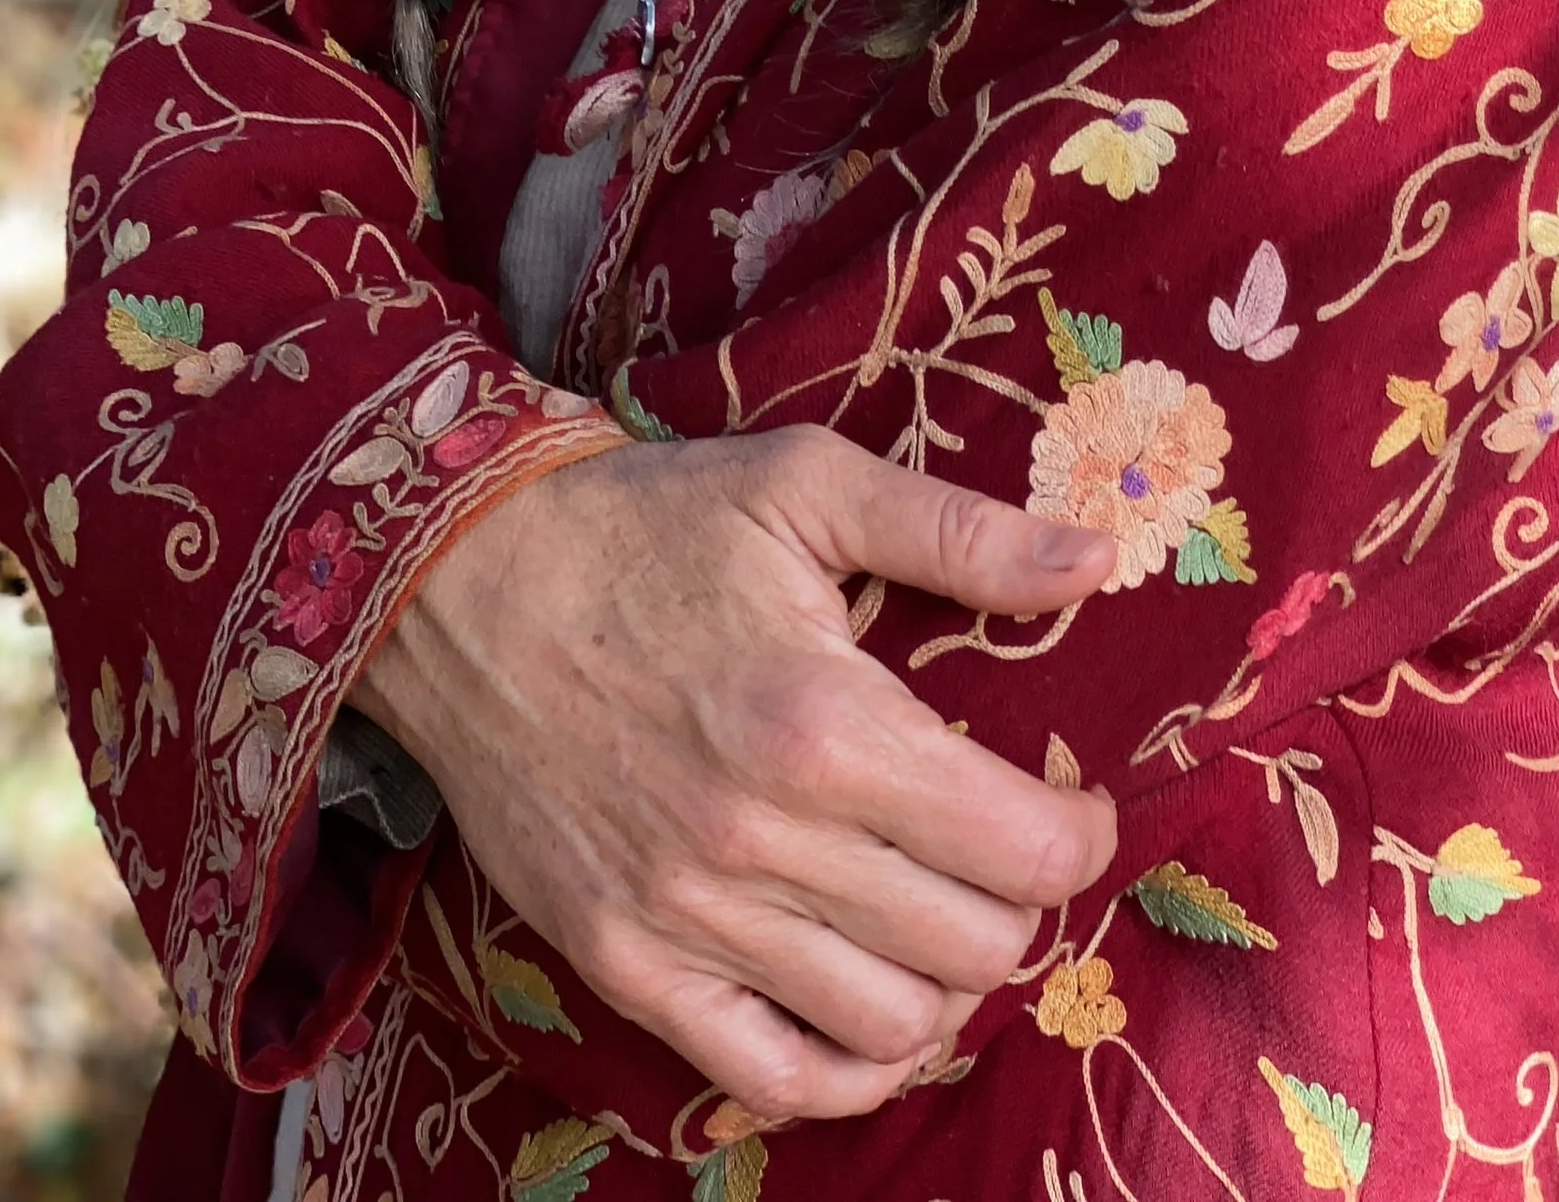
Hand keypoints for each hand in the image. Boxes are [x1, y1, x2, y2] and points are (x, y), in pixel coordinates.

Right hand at [352, 426, 1117, 1122]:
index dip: (1082, 835)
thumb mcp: (809, 480)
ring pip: (891, 1025)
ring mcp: (689, 918)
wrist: (462, 581)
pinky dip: (849, 1069)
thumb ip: (960, 531)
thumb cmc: (649, 522)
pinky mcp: (623, 964)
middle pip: (974, 945)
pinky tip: (876, 1012)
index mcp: (827, 724)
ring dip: (949, 985)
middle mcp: (764, 842)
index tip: (1078, 802)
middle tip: (1009, 848)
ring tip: (945, 914)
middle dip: (1024, 901)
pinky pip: (771, 1077)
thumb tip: (1096, 560)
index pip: (1023, 847)